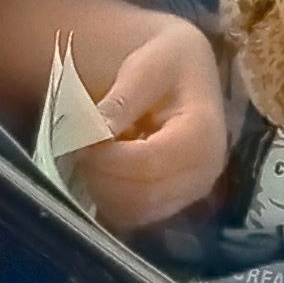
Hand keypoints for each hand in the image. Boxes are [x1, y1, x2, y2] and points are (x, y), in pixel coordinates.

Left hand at [79, 16, 229, 230]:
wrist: (181, 75)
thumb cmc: (164, 64)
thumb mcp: (145, 66)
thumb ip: (122, 99)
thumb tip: (98, 131)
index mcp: (204, 134)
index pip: (150, 163)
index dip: (108, 158)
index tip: (80, 140)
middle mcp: (205, 173)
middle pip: (143, 196)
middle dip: (101, 176)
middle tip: (78, 149)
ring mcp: (189, 194)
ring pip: (134, 213)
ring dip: (101, 189)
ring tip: (88, 156)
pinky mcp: (171, 204)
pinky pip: (132, 218)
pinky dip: (107, 199)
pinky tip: (100, 170)